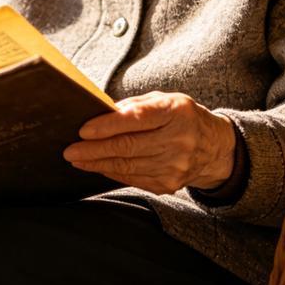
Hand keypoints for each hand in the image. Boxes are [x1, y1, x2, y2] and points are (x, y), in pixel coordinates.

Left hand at [62, 91, 235, 193]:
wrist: (214, 148)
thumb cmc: (183, 118)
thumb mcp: (165, 101)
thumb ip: (135, 106)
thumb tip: (101, 114)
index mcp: (175, 112)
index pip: (137, 119)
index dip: (108, 125)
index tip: (83, 130)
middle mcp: (177, 140)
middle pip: (128, 147)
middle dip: (94, 149)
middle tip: (70, 150)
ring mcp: (174, 165)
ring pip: (127, 166)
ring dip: (97, 163)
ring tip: (77, 158)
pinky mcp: (168, 184)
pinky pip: (133, 178)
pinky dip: (111, 172)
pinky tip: (97, 166)